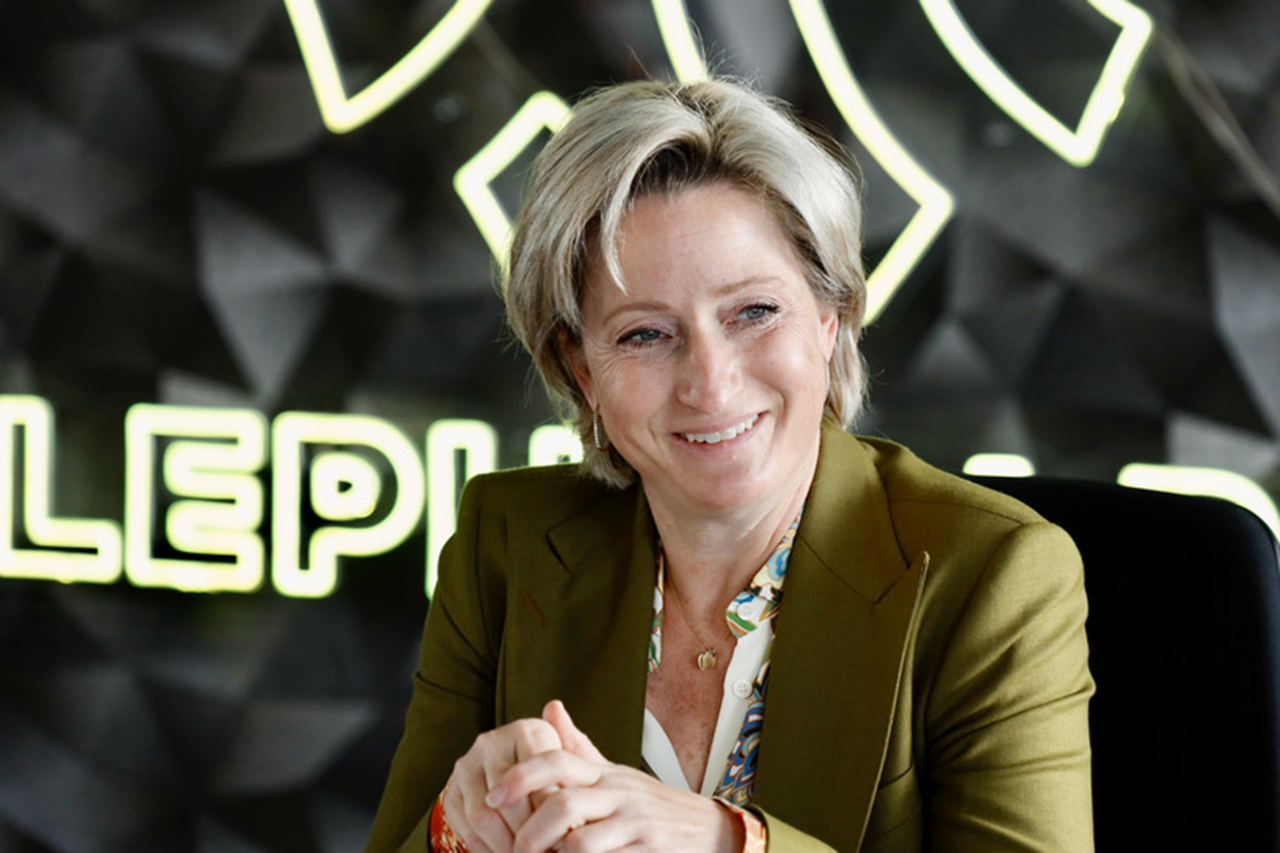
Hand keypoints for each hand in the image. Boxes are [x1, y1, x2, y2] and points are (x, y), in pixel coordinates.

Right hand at [443, 715, 563, 852]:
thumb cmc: (561, 779)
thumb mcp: (576, 766)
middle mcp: (491, 742)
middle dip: (530, 834)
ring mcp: (467, 767)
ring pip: (483, 816)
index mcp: (526, 730)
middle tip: (546, 852)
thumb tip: (556, 709)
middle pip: (508, 797)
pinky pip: (465, 829)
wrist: (524, 787)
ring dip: (506, 846)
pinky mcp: (452, 793)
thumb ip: (575, 749)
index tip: (566, 833)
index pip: (536, 771)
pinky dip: (486, 850)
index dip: (550, 809)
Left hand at [488, 703, 742, 852]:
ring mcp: (633, 823)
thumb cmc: (650, 805)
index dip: (519, 775)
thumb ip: (579, 747)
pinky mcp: (645, 849)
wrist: (707, 832)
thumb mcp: (615, 773)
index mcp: (603, 773)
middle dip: (529, 830)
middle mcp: (617, 792)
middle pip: (562, 803)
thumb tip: (550, 707)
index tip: (491, 795)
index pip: (556, 759)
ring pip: (580, 840)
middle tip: (512, 850)